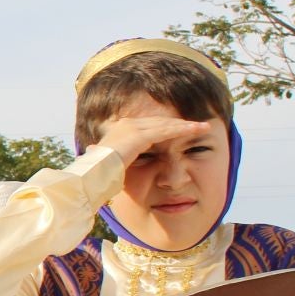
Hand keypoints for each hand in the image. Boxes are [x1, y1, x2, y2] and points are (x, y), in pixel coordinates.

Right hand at [91, 115, 212, 168]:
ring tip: (202, 127)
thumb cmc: (99, 172)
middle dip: (180, 124)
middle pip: (160, 122)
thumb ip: (116, 157)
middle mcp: (126, 124)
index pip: (149, 125)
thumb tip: (103, 156)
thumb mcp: (109, 162)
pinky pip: (165, 132)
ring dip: (186, 126)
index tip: (181, 129)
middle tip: (197, 126)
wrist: (92, 173)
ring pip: (166, 125)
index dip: (166, 127)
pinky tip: (195, 131)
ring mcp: (132, 128)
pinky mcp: (139, 136)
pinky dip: (182, 131)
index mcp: (119, 129)